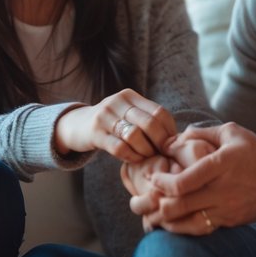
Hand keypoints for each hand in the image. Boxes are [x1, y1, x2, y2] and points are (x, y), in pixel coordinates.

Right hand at [54, 89, 176, 163]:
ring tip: (148, 158)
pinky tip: (134, 160)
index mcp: (130, 96)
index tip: (172, 146)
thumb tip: (178, 140)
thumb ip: (148, 121)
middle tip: (163, 155)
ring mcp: (104, 116)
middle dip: (160, 143)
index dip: (170, 131)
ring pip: (134, 136)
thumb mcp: (128, 115)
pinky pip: (119, 148)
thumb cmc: (111, 124)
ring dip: (146, 151)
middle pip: (149, 123)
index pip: (159, 112)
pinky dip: (131, 156)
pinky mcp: (95, 133)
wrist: (77, 125)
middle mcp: (117, 102)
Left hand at [138, 122, 255, 234]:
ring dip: (163, 220)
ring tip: (149, 214)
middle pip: (177, 207)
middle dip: (152, 205)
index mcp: (220, 165)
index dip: (160, 183)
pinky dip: (181, 228)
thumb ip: (201, 134)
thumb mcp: (232, 133)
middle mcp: (221, 190)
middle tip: (139, 199)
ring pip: (185, 224)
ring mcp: (225, 209)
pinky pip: (199, 230)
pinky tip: (170, 223)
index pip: (181, 182)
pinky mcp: (229, 222)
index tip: (152, 177)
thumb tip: (172, 140)